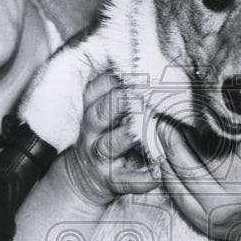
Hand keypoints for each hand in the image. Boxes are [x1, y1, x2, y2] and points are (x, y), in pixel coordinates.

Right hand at [59, 72, 157, 209]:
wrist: (81, 180)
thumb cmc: (103, 137)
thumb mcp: (102, 113)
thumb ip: (118, 91)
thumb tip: (149, 60)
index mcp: (91, 110)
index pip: (98, 87)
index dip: (117, 77)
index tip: (140, 67)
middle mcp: (92, 132)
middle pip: (101, 111)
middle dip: (121, 100)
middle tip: (144, 92)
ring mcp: (100, 157)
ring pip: (111, 144)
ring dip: (130, 135)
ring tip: (151, 127)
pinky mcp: (111, 180)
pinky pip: (127, 180)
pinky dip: (143, 179)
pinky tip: (159, 173)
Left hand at [156, 121, 240, 240]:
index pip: (236, 133)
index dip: (217, 114)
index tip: (203, 98)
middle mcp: (239, 190)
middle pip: (202, 152)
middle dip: (183, 130)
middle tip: (170, 112)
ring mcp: (217, 208)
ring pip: (184, 170)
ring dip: (169, 147)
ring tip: (163, 128)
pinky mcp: (199, 219)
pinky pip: (175, 190)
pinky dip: (167, 170)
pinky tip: (164, 156)